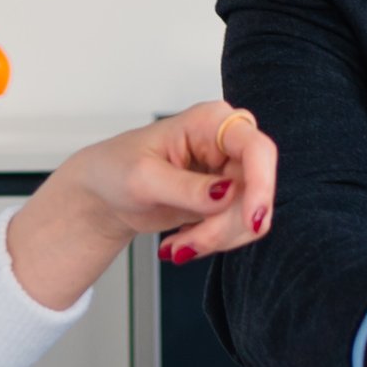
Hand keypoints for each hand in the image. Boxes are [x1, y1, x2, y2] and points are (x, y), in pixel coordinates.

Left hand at [3, 101, 276, 311]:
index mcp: (210, 122)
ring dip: (215, 239)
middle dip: (223, 226)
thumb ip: (187, 188)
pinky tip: (182, 242)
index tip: (252, 220)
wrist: (105, 195)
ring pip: (249, 216)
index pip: (256, 149)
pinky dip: (211, 242)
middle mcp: (227, 144)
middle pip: (255, 191)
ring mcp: (230, 173)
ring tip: (177, 245)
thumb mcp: (143, 179)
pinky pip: (237, 229)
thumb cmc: (116, 169)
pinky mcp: (228, 200)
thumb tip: (228, 195)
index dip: (261, 185)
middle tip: (187, 245)